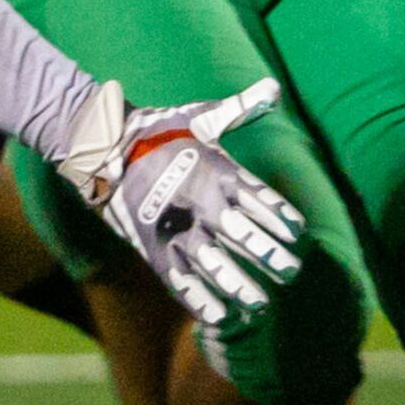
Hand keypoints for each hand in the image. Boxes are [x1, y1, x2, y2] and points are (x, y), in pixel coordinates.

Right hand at [55, 78, 307, 327]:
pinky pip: (179, 280)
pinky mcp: (153, 247)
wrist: (105, 148)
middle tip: (292, 274)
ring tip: (261, 305)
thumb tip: (274, 88)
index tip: (300, 235)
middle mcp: (203, 203)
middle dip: (270, 257)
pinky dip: (198, 299)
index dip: (282, 218)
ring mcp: (178, 228)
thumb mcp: (203, 117)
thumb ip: (241, 108)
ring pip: (215, 265)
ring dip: (239, 286)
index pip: (262, 200)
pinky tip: (219, 316)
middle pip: (245, 236)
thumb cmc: (160, 131)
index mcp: (220, 172)